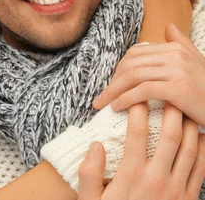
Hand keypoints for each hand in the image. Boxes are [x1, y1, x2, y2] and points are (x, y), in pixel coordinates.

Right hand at [78, 102, 204, 199]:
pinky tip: (200, 136)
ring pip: (190, 149)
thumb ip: (89, 172)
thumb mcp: (89, 199)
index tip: (134, 96)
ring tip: (184, 108)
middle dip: (169, 110)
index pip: (137, 133)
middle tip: (165, 94)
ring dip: (189, 126)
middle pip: (169, 135)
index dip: (137, 110)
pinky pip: (201, 168)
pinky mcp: (188, 198)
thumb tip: (96, 145)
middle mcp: (157, 178)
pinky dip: (203, 149)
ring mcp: (177, 189)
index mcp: (131, 175)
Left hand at [94, 23, 204, 126]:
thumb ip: (181, 43)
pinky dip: (126, 98)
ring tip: (102, 103)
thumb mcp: (197, 62)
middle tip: (101, 96)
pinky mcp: (179, 88)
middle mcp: (176, 55)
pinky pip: (143, 91)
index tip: (111, 83)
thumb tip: (168, 26)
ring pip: (133, 76)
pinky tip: (117, 107)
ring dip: (113, 91)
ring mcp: (178, 70)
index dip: (119, 68)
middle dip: (112, 80)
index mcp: (176, 48)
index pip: (136, 53)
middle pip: (131, 63)